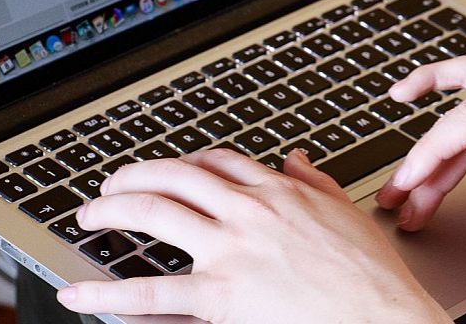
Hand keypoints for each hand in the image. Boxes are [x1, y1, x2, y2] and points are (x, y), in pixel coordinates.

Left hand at [56, 149, 451, 322]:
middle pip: (174, 175)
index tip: (166, 170)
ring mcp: (232, 250)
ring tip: (89, 218)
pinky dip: (106, 291)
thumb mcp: (349, 216)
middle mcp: (251, 211)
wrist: (385, 320)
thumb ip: (317, 183)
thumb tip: (296, 158)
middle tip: (110, 187)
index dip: (182, 163)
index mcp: (282, 192)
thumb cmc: (373, 280)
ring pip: (154, 212)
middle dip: (132, 176)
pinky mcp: (221, 294)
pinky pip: (150, 292)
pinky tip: (79, 290)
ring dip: (111, 210)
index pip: (217, 163)